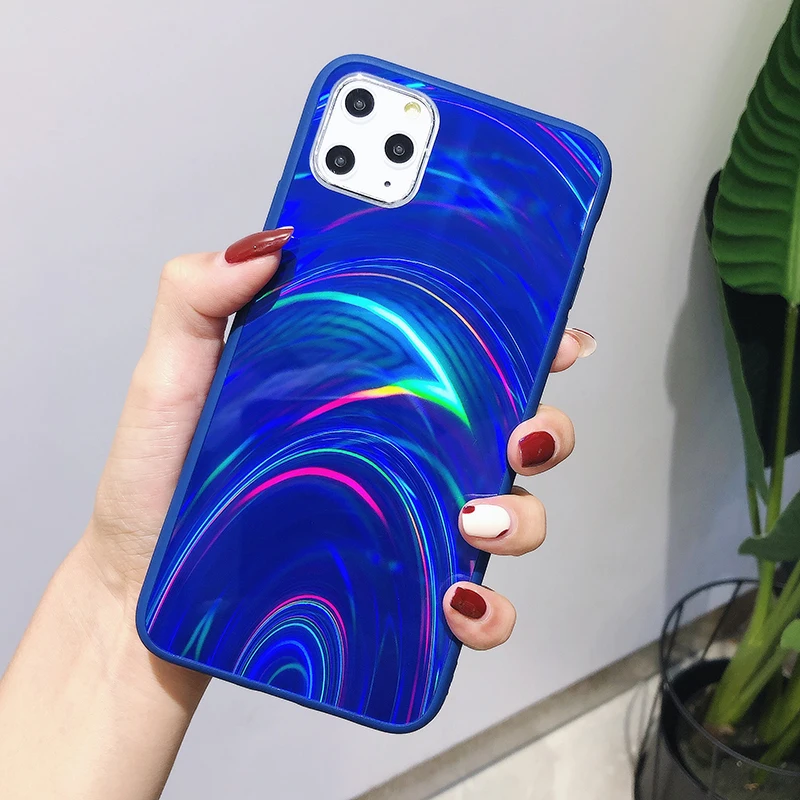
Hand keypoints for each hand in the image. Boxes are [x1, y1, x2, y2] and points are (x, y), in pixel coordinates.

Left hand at [85, 227, 595, 652]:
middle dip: (547, 426)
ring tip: (472, 517)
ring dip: (521, 516)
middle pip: (512, 426)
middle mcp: (402, 450)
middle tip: (520, 431)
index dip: (523, 332)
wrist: (142, 587)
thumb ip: (200, 297)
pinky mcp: (397, 589)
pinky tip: (456, 603)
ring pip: (512, 512)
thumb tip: (270, 240)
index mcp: (367, 387)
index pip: (461, 350)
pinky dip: (486, 610)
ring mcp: (406, 521)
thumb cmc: (161, 481)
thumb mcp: (171, 377)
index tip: (552, 327)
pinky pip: (471, 605)